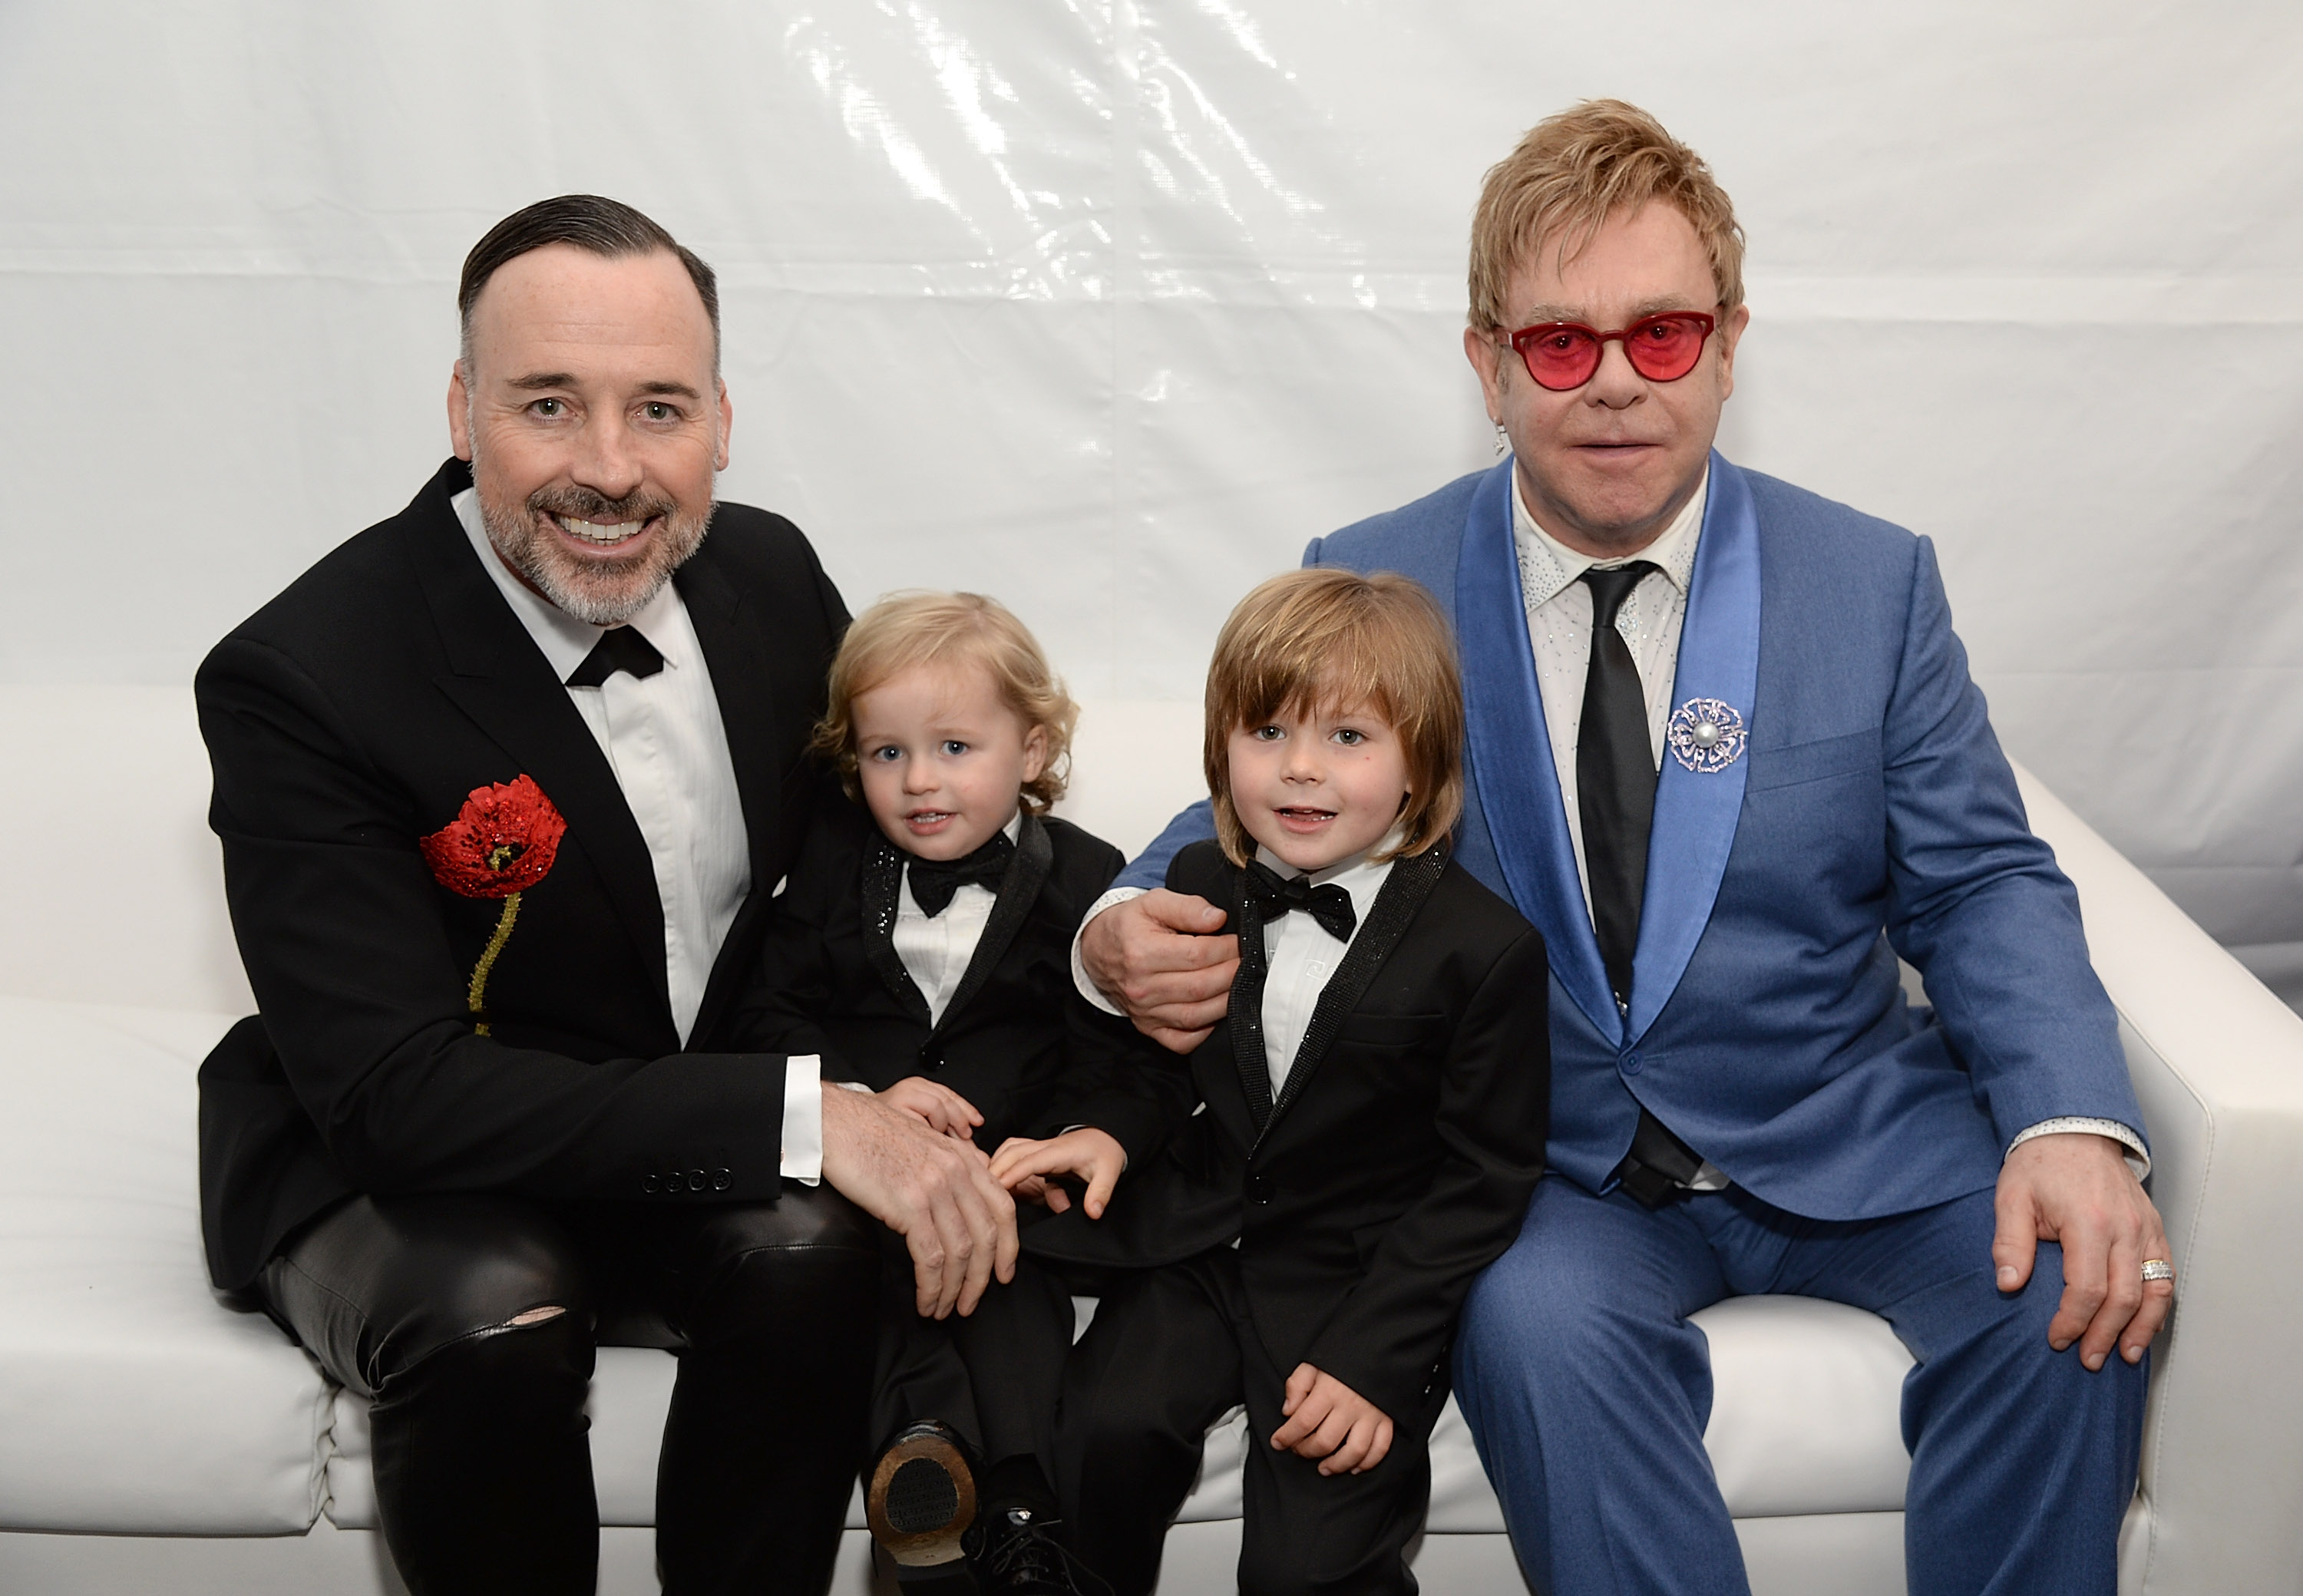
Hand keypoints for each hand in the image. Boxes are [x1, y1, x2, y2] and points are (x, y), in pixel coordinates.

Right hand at [819, 1081, 1016, 1319]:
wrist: (836, 1122)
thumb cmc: (872, 1135)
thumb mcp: (924, 1144)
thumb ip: (951, 1168)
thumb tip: (965, 1201)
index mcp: (963, 1158)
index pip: (1003, 1208)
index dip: (1008, 1247)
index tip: (1003, 1274)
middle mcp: (956, 1171)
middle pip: (986, 1236)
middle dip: (981, 1278)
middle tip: (970, 1303)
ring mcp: (934, 1187)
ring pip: (960, 1252)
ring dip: (953, 1289)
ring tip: (944, 1309)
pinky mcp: (909, 1204)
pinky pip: (931, 1258)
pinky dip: (931, 1287)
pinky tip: (926, 1300)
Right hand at [989, 1128, 1128, 1217]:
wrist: (1105, 1138)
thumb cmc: (1105, 1154)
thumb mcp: (1110, 1173)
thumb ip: (1100, 1192)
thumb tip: (1093, 1212)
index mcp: (1060, 1152)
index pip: (1031, 1161)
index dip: (1013, 1174)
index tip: (997, 1188)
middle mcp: (1045, 1146)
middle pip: (1012, 1152)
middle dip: (995, 1169)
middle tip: (981, 1192)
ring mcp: (1038, 1148)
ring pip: (1008, 1149)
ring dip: (994, 1164)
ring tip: (983, 1186)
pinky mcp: (1035, 1154)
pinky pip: (1011, 1153)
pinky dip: (998, 1163)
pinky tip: (991, 1180)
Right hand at [1080, 889, 1238, 1052]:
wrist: (1096, 950)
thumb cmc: (1128, 925)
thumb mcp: (1152, 902)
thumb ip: (1186, 907)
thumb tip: (1217, 918)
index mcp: (1142, 952)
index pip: (1198, 955)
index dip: (1227, 949)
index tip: (1240, 942)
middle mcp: (1141, 987)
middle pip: (1200, 987)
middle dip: (1233, 974)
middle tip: (1247, 962)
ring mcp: (1144, 1012)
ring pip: (1195, 1015)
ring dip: (1226, 1002)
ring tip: (1240, 984)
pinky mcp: (1148, 1027)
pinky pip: (1181, 1041)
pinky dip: (1203, 1033)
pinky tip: (1216, 1014)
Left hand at [1270, 1364, 1393, 1475]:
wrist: (1376, 1347)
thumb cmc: (1342, 1356)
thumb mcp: (1312, 1364)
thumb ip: (1297, 1386)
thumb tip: (1288, 1411)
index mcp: (1329, 1390)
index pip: (1303, 1422)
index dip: (1286, 1436)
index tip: (1277, 1442)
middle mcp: (1350, 1406)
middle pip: (1325, 1441)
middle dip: (1306, 1451)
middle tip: (1298, 1450)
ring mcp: (1371, 1415)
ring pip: (1354, 1452)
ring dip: (1336, 1465)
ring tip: (1323, 1467)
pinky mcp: (1387, 1420)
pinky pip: (1380, 1449)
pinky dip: (1367, 1463)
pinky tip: (1354, 1467)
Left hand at [1993, 1132, 2173, 1369]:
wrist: (2074, 1130)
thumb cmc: (2040, 1165)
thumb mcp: (2011, 1197)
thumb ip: (2010, 1243)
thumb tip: (2008, 1285)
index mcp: (2089, 1222)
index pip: (2088, 1289)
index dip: (2073, 1321)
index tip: (2056, 1339)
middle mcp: (2125, 1229)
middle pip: (2124, 1297)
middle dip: (2105, 1335)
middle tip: (2087, 1360)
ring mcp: (2146, 1229)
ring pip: (2155, 1291)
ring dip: (2141, 1328)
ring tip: (2125, 1356)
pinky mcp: (2155, 1229)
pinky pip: (2165, 1274)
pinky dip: (2158, 1305)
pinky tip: (2146, 1325)